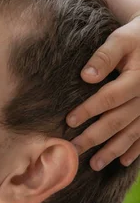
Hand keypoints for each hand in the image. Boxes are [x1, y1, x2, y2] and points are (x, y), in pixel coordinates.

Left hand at [66, 14, 139, 170]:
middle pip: (120, 120)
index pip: (111, 97)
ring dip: (115, 150)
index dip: (90, 110)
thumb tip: (86, 76)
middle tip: (74, 149)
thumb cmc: (136, 38)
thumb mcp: (121, 39)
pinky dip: (137, 150)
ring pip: (134, 132)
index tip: (69, 121)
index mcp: (139, 78)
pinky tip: (125, 162)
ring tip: (95, 164)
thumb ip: (105, 56)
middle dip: (96, 137)